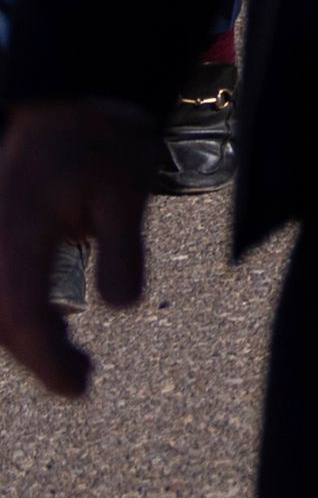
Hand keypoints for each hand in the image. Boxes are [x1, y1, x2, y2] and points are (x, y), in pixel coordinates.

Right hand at [0, 101, 152, 398]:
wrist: (64, 109)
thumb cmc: (98, 147)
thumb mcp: (125, 193)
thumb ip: (123, 249)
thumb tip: (123, 306)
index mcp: (18, 234)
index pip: (21, 315)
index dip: (46, 360)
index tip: (77, 388)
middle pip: (2, 320)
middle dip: (38, 357)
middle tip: (82, 381)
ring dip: (27, 338)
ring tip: (75, 363)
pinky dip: (17, 316)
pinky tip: (51, 327)